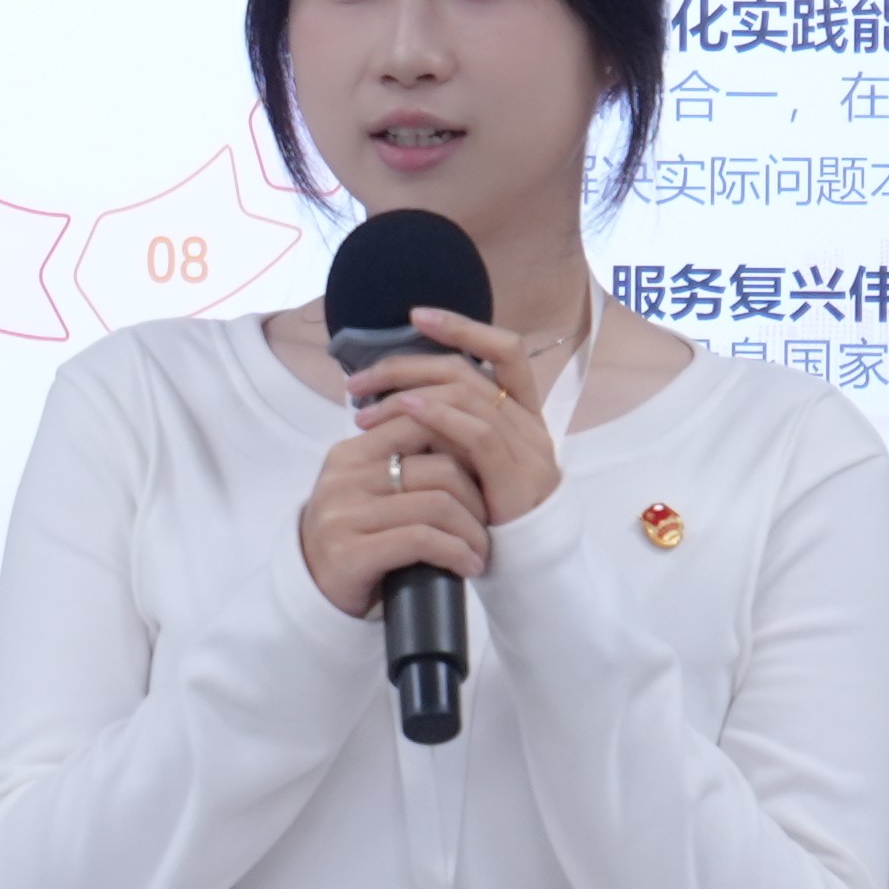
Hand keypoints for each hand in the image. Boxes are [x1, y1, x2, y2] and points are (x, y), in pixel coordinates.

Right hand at [298, 414, 488, 620]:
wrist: (310, 594)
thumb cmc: (354, 540)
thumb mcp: (367, 491)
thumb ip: (399, 464)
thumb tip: (465, 439)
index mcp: (350, 454)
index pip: (420, 423)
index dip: (465, 446)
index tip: (485, 475)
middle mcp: (344, 478)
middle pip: (440, 468)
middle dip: (477, 497)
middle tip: (489, 522)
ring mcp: (343, 516)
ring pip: (437, 505)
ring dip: (472, 531)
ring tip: (482, 549)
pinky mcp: (350, 554)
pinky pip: (421, 540)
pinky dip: (456, 553)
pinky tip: (468, 566)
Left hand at [344, 309, 568, 533]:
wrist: (527, 572)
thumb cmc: (489, 518)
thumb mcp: (469, 465)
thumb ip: (450, 430)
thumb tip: (397, 399)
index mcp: (524, 414)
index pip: (506, 350)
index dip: (464, 327)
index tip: (417, 316)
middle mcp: (530, 424)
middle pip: (467, 371)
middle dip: (406, 368)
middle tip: (359, 381)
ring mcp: (527, 448)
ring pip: (468, 395)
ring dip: (408, 394)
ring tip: (365, 410)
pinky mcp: (517, 477)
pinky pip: (477, 432)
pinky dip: (438, 415)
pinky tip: (406, 412)